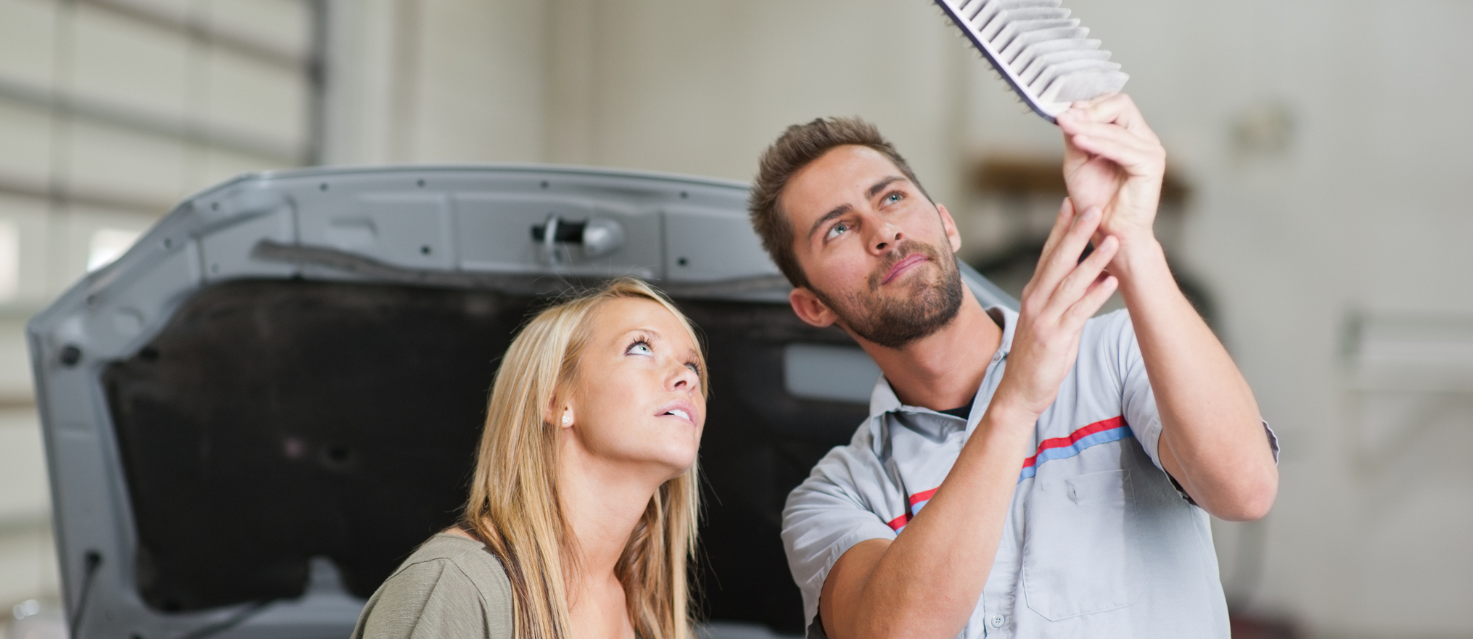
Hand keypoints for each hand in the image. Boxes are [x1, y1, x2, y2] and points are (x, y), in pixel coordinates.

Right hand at [994, 199, 1118, 418]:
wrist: (1019, 391)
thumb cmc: (1036, 355)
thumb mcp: (1047, 319)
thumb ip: (1065, 296)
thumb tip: (1090, 274)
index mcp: (1034, 293)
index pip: (1047, 253)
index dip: (1060, 227)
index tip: (1072, 202)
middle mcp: (1036, 301)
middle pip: (1058, 260)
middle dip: (1076, 232)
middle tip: (1093, 207)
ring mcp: (1044, 319)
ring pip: (1070, 283)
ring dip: (1093, 260)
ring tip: (1112, 241)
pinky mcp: (1055, 338)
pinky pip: (1078, 312)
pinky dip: (1094, 296)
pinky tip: (1110, 282)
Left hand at [1056, 94, 1164, 253]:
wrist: (1109, 233)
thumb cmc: (1096, 201)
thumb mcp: (1078, 163)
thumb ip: (1076, 137)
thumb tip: (1069, 112)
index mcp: (1129, 135)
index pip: (1114, 103)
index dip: (1088, 104)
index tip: (1063, 111)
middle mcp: (1144, 139)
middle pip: (1121, 104)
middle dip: (1090, 110)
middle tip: (1065, 116)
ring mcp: (1151, 150)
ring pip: (1117, 126)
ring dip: (1087, 125)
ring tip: (1065, 125)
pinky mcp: (1151, 165)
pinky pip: (1122, 148)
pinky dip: (1098, 142)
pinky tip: (1078, 140)